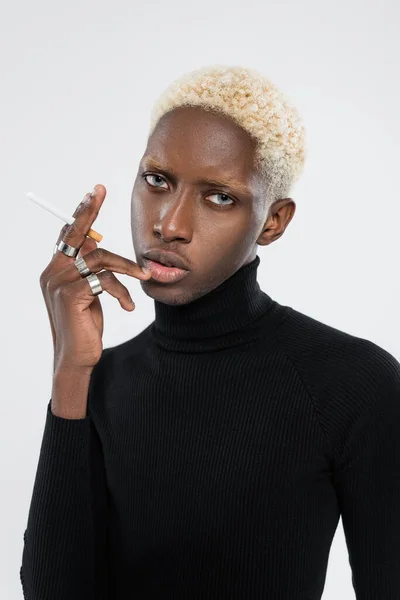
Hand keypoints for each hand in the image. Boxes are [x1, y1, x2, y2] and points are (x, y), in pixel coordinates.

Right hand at [39, 185, 150, 374]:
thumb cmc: (84, 325)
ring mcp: (59, 283)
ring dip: (127, 267)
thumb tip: (98, 243)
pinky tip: (128, 306)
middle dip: (88, 210)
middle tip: (99, 190)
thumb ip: (90, 269)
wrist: (77, 357)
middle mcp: (53, 272)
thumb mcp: (89, 293)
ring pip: (99, 258)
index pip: (67, 234)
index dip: (80, 214)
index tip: (93, 193)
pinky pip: (104, 280)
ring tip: (143, 277)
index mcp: (56, 269)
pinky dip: (121, 290)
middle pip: (74, 234)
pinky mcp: (71, 296)